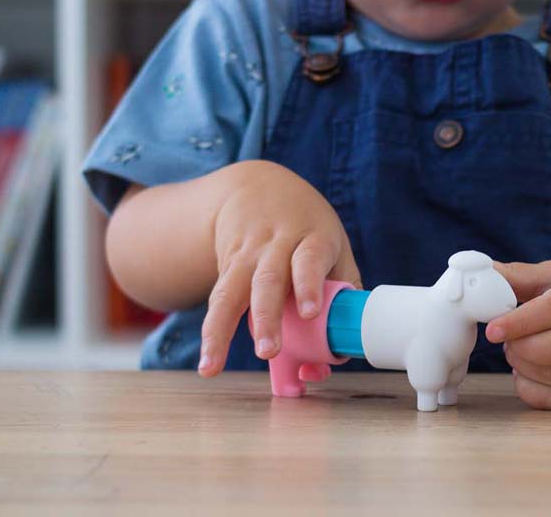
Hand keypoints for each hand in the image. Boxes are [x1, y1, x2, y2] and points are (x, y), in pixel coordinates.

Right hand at [198, 162, 359, 376]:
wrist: (257, 187)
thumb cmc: (308, 229)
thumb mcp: (333, 246)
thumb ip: (342, 294)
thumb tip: (340, 354)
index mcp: (313, 237)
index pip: (310, 258)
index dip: (309, 284)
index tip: (310, 311)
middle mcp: (277, 243)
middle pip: (269, 280)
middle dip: (267, 317)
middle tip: (269, 351)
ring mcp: (247, 254)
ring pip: (232, 290)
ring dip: (223, 330)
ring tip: (215, 363)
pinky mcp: (226, 267)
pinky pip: (218, 300)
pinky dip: (212, 334)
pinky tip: (208, 363)